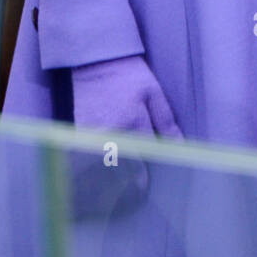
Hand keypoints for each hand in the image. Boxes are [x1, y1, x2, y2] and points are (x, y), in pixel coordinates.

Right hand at [69, 54, 181, 219]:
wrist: (95, 61)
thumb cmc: (128, 75)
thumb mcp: (153, 92)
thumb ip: (165, 121)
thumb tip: (178, 145)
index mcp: (133, 124)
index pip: (143, 162)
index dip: (145, 179)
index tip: (146, 189)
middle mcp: (110, 134)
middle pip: (120, 172)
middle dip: (128, 184)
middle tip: (133, 194)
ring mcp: (91, 137)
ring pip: (101, 172)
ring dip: (108, 183)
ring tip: (114, 194)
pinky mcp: (77, 136)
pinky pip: (85, 162)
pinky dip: (91, 172)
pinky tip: (96, 180)